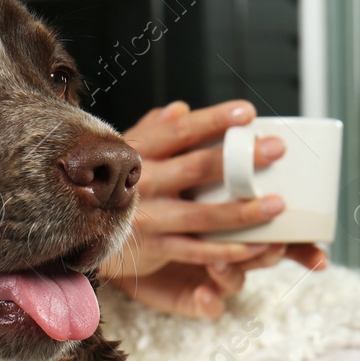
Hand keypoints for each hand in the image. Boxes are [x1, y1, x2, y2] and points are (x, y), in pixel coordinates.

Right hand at [100, 100, 328, 318]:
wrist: (82, 230)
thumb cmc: (113, 185)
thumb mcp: (125, 153)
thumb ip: (154, 131)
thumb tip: (182, 109)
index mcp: (139, 153)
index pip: (180, 131)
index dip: (214, 121)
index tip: (247, 113)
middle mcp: (144, 184)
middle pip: (196, 168)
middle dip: (239, 160)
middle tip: (276, 150)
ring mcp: (149, 218)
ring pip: (202, 215)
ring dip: (242, 211)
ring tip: (277, 204)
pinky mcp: (155, 248)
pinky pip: (197, 251)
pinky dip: (228, 251)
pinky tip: (256, 246)